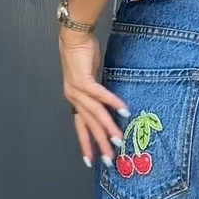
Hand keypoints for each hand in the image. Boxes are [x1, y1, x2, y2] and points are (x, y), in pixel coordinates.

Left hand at [59, 26, 129, 168]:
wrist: (74, 37)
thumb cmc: (82, 55)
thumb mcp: (90, 78)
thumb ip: (97, 93)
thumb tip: (108, 105)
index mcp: (74, 99)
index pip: (80, 126)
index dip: (85, 143)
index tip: (90, 160)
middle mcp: (74, 98)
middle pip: (89, 125)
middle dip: (99, 144)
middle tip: (108, 160)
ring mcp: (78, 90)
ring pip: (95, 114)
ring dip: (108, 128)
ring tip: (118, 140)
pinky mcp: (85, 80)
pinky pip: (101, 95)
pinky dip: (113, 103)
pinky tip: (123, 111)